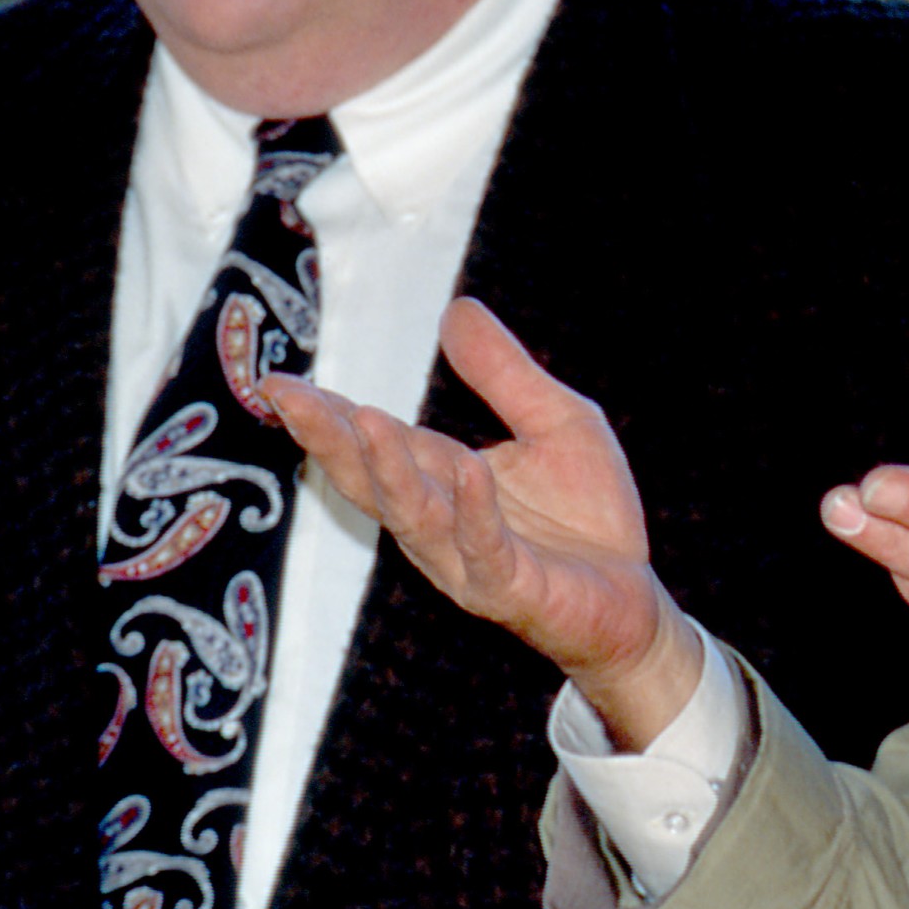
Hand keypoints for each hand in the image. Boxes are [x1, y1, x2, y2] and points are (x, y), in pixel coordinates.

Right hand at [265, 298, 703, 747]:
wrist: (634, 600)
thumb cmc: (588, 514)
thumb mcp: (555, 421)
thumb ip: (504, 373)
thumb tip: (456, 308)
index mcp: (441, 478)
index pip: (372, 442)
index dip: (325, 414)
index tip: (275, 382)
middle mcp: (440, 522)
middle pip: (372, 479)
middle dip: (330, 439)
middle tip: (288, 398)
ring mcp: (470, 560)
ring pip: (416, 516)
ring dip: (390, 471)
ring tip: (367, 422)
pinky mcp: (514, 590)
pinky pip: (487, 550)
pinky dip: (474, 512)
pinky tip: (470, 471)